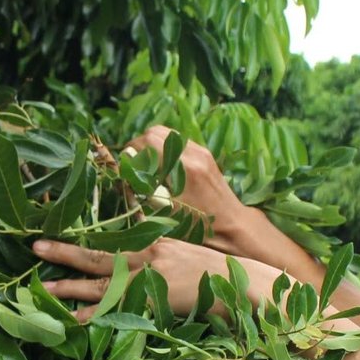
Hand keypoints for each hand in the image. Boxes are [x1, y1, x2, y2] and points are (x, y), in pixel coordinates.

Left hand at [32, 237, 270, 322]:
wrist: (243, 283)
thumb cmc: (218, 272)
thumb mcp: (186, 252)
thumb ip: (161, 253)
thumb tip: (140, 258)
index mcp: (154, 243)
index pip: (110, 240)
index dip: (82, 239)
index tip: (59, 235)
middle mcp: (147, 257)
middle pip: (97, 255)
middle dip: (64, 253)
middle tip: (34, 248)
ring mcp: (149, 280)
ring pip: (100, 284)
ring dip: (68, 287)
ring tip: (41, 289)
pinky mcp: (154, 302)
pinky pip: (116, 311)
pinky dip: (93, 316)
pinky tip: (72, 320)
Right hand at [121, 126, 258, 255]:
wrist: (232, 226)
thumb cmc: (199, 227)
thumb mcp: (167, 212)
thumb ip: (145, 187)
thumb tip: (126, 168)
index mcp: (184, 168)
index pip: (148, 141)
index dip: (132, 151)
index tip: (126, 166)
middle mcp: (194, 154)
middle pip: (156, 132)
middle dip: (140, 146)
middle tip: (135, 165)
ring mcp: (201, 151)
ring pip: (167, 134)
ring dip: (153, 146)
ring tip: (148, 167)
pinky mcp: (205, 154)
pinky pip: (178, 142)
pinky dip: (166, 149)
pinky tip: (165, 168)